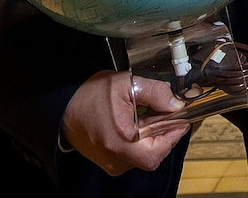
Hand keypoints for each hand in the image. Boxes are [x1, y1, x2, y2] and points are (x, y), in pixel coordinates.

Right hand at [61, 71, 187, 174]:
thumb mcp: (126, 84)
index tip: (181, 119)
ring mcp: (113, 164)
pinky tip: (140, 125)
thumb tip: (176, 104)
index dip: (173, 135)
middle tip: (168, 115)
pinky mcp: (111, 163)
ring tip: (150, 117)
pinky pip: (135, 156)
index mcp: (120, 141)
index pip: (157, 151)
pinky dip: (143, 142)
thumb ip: (155, 93)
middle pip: (154, 155)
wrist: (66, 108)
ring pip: (145, 156)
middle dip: (165, 135)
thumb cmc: (91, 96)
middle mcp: (116, 159)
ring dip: (154, 138)